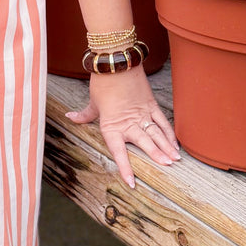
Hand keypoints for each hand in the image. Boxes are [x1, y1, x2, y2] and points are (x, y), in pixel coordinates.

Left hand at [64, 66, 179, 189]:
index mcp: (112, 126)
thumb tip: (70, 117)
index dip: (125, 168)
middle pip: (145, 142)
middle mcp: (129, 122)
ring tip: (175, 159)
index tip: (132, 183)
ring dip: (167, 146)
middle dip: (157, 155)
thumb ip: (84, 115)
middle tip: (167, 166)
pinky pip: (162, 121)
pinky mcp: (150, 104)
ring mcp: (142, 113)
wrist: (116, 62)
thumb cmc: (102, 83)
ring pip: (157, 133)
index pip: (119, 152)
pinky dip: (169, 132)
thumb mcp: (92, 102)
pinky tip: (175, 143)